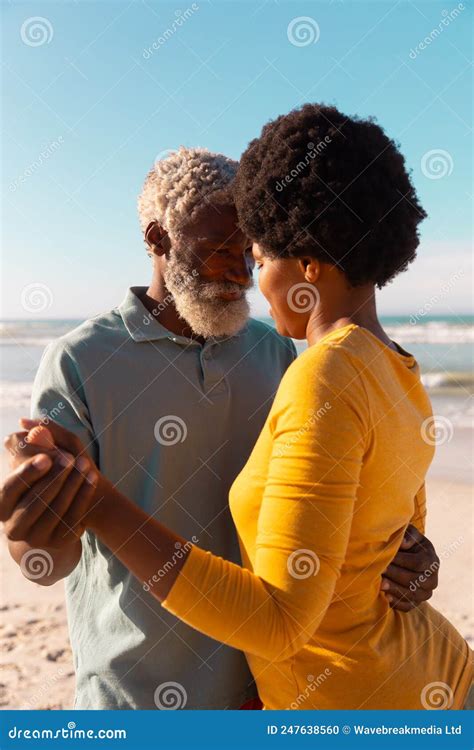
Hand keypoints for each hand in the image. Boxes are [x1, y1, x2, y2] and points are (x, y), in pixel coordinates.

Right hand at [1, 420, 98, 547]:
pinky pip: (74, 517)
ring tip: (86, 462)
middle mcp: (14, 526)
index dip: (27, 473)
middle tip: (70, 458)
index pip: (10, 488)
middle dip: (54, 478)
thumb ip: (36, 441)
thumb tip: (25, 422)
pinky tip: (92, 476)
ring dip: (72, 483)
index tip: (46, 457)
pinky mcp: (60, 542)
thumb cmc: (50, 478)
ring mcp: (37, 538)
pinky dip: (84, 494)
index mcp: (2, 505)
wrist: (66, 514)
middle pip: (34, 502)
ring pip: (56, 509)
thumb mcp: (42, 460)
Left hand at [381, 525, 439, 611]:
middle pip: (415, 580)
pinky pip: (408, 606)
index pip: (419, 563)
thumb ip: (408, 536)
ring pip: (412, 594)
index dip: (402, 561)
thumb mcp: (410, 534)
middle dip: (396, 575)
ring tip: (380, 584)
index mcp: (432, 561)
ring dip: (395, 589)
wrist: (409, 558)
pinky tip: (386, 597)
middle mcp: (432, 579)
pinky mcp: (417, 603)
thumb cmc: (407, 542)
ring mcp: (426, 593)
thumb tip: (403, 543)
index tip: (387, 557)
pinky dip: (397, 603)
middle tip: (380, 571)